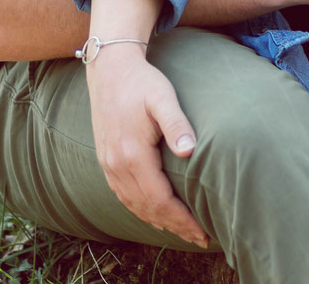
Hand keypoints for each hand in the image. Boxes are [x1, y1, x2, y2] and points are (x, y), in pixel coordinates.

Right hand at [85, 46, 210, 248]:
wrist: (109, 69)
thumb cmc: (142, 82)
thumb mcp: (163, 97)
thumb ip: (177, 124)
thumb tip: (190, 150)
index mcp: (132, 154)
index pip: (160, 199)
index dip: (182, 219)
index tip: (203, 231)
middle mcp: (117, 165)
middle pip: (147, 208)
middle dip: (175, 226)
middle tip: (200, 239)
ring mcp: (108, 164)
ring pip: (133, 205)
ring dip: (158, 222)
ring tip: (182, 232)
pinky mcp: (105, 160)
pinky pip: (122, 195)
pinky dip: (140, 210)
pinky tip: (153, 215)